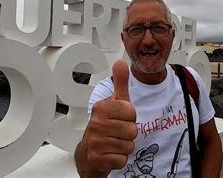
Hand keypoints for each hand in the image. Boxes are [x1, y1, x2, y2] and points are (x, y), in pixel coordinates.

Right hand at [83, 59, 137, 173]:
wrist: (89, 152)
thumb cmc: (105, 125)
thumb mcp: (114, 102)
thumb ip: (120, 83)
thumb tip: (121, 63)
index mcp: (100, 107)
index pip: (131, 112)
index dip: (130, 117)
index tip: (120, 118)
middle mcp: (96, 123)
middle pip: (132, 130)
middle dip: (128, 134)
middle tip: (116, 132)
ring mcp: (95, 142)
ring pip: (129, 145)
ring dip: (124, 146)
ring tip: (114, 142)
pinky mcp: (97, 159)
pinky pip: (123, 159)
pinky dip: (120, 159)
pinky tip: (111, 153)